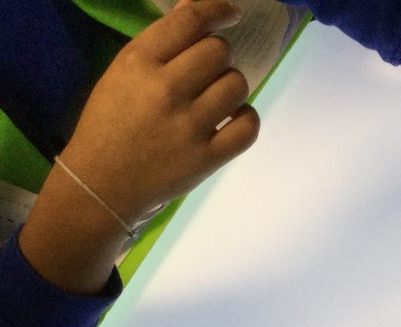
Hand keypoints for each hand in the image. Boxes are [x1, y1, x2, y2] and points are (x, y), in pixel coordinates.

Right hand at [58, 0, 258, 225]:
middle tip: (207, 73)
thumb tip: (198, 11)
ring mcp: (189, 126)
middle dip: (219, 57)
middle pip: (219, 51)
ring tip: (216, 99)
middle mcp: (166, 90)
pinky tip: (233, 120)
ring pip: (237, 85)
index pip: (191, 21)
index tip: (231, 14)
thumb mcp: (123, 73)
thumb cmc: (111, 124)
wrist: (102, 183)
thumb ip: (161, 45)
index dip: (218, 10)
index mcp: (139, 62)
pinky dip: (246, 119)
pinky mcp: (206, 158)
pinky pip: (248, 126)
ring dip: (232, 87)